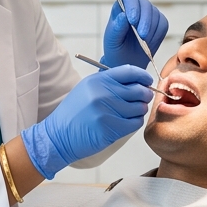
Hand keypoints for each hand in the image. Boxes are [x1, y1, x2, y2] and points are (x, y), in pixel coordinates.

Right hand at [21, 65, 152, 179]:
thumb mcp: (87, 88)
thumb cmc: (74, 113)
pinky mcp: (111, 128)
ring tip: (129, 113)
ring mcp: (107, 111)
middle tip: (142, 99)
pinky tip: (126, 122)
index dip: (143, 76)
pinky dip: (134, 122)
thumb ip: (109, 82)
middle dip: (145, 94)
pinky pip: (135, 123)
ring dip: (139, 110)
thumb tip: (136, 82)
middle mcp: (103, 93)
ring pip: (139, 108)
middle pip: (139, 90)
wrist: (59, 135)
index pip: (130, 72)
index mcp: (98, 80)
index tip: (147, 81)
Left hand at [102, 0, 168, 68]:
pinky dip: (158, 34)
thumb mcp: (112, 41)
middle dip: (145, 20)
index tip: (132, 20)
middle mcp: (136, 8)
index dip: (132, 5)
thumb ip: (117, 28)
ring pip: (155, 14)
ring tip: (143, 42)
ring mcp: (148, 15)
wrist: (127, 62)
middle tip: (141, 35)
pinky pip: (163, 24)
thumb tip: (123, 16)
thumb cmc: (116, 50)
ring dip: (151, 29)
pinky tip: (149, 42)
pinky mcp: (158, 24)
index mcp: (121, 8)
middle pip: (145, 4)